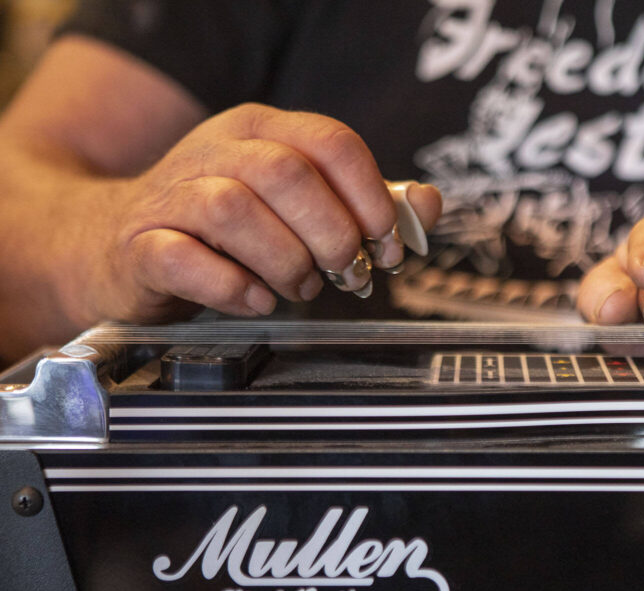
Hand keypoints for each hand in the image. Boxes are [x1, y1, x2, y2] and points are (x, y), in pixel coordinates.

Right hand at [65, 104, 441, 326]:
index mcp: (262, 131)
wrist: (111, 242)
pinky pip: (185, 258)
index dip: (372, 197)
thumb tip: (427, 204)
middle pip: (287, 173)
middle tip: (347, 273)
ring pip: (235, 210)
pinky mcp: (140, 245)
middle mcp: (216, 152)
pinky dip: (233, 287)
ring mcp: (172, 196)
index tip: (388, 245)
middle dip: (333, 233)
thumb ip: (363, 202)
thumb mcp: (294, 201)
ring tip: (299, 288)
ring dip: (285, 261)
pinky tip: (256, 300)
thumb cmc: (220, 228)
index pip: (332, 143)